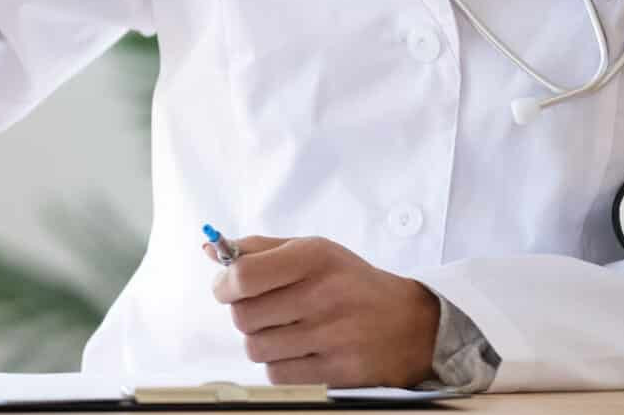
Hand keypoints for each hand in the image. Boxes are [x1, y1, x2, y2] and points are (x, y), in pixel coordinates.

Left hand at [210, 236, 440, 388]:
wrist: (414, 325)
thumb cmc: (351, 283)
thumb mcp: (313, 251)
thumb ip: (259, 249)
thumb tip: (209, 248)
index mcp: (313, 257)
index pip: (243, 275)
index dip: (224, 286)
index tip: (227, 288)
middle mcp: (323, 295)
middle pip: (243, 317)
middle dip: (244, 315)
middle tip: (264, 311)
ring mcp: (333, 336)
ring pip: (257, 349)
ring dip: (262, 342)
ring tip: (285, 331)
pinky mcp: (339, 371)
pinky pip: (278, 375)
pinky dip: (280, 366)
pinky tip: (300, 352)